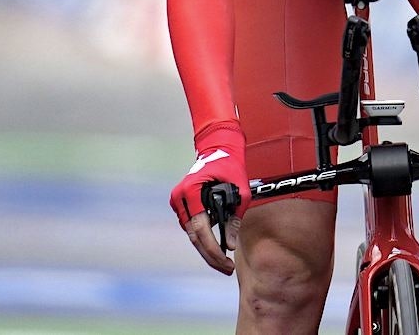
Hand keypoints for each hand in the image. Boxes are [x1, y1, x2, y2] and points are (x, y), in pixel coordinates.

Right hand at [169, 125, 248, 274]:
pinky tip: (216, 248)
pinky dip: (203, 238)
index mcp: (191, 192)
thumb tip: (229, 245)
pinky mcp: (181, 204)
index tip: (226, 262)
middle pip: (194, 236)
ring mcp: (177, 201)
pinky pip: (192, 226)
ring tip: (224, 263)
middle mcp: (180, 198)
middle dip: (210, 255)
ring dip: (206, 249)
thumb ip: (234, 219)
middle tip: (227, 269)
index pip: (200, 229)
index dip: (213, 250)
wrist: (218, 148)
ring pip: (192, 234)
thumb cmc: (230, 167)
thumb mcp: (240, 193)